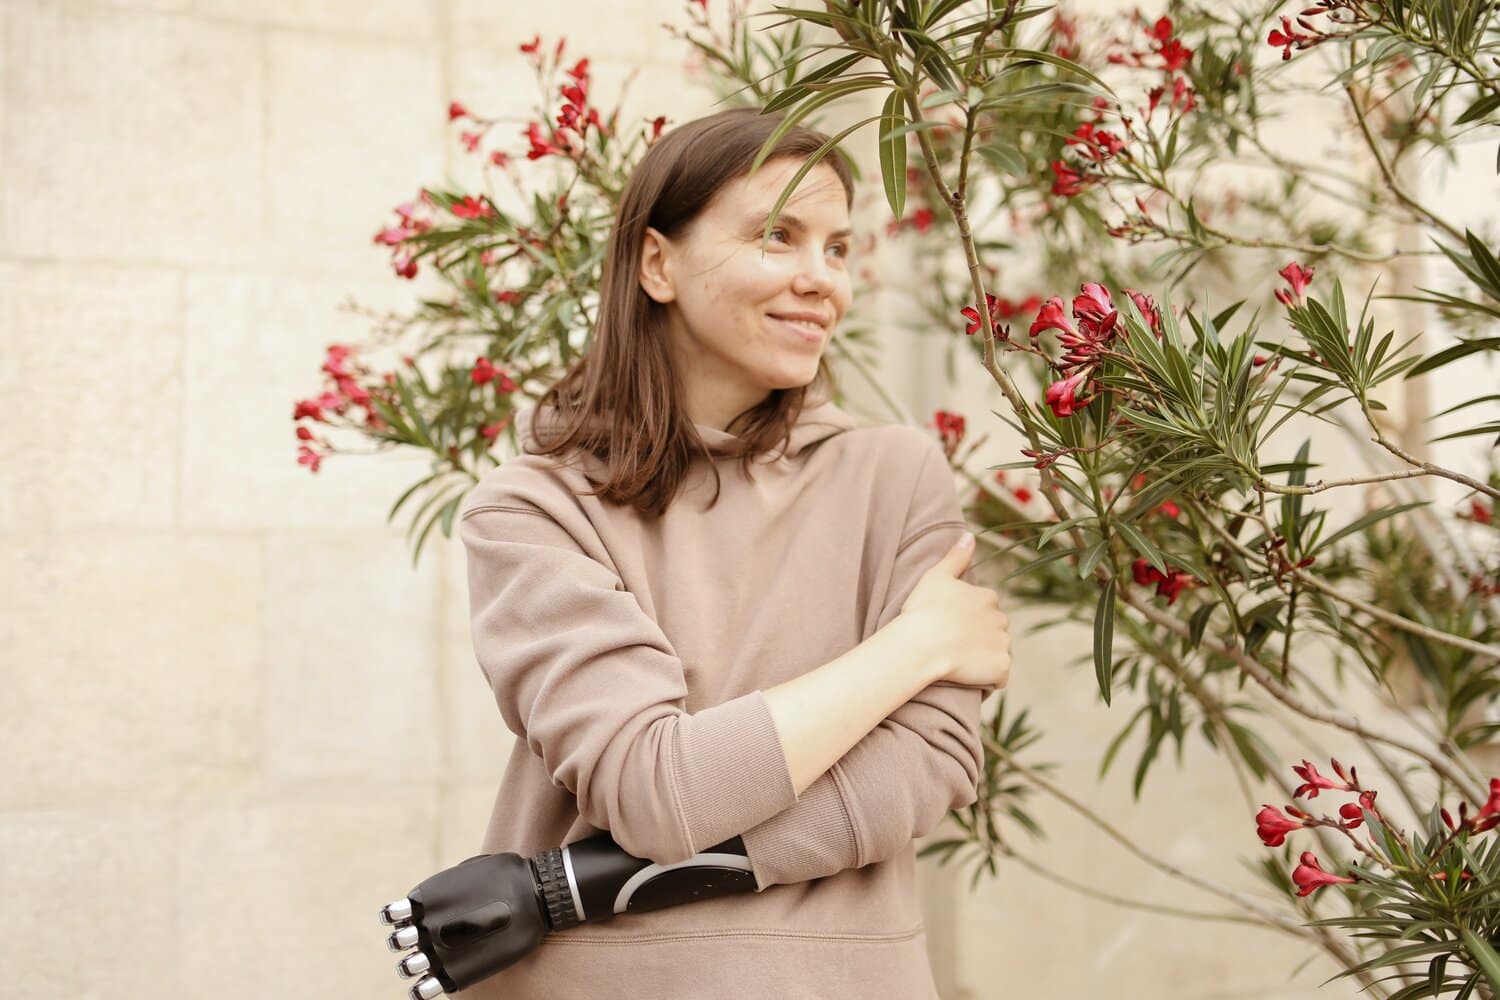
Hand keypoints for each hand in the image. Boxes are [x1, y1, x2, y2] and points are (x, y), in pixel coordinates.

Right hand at [898, 533, 1010, 689]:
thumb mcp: (936, 576)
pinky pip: (1000, 677)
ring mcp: (1002, 645)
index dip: (969, 618)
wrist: (921, 645)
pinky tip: (970, 678)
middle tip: (954, 645)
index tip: (950, 626)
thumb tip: (969, 534)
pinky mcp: (1001, 669)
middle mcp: (1000, 619)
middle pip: (995, 630)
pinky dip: (990, 679)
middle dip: (981, 637)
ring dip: (986, 657)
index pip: (986, 608)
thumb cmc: (924, 610)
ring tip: (960, 663)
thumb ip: (956, 556)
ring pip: (998, 652)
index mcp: (987, 598)